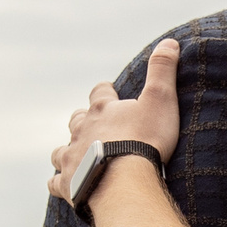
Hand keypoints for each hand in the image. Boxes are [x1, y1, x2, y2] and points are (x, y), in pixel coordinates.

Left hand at [47, 38, 183, 201]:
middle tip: (93, 125)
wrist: (125, 181)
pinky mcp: (67, 183)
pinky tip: (61, 184)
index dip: (105, 91)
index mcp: (102, 110)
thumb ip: (162, 71)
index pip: (99, 92)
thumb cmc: (146, 140)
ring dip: (67, 150)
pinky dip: (58, 182)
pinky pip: (56, 182)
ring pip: (60, 150)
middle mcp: (81, 130)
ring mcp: (71, 157)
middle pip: (76, 119)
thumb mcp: (160, 100)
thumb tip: (170, 41)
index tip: (109, 90)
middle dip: (83, 120)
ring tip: (76, 155)